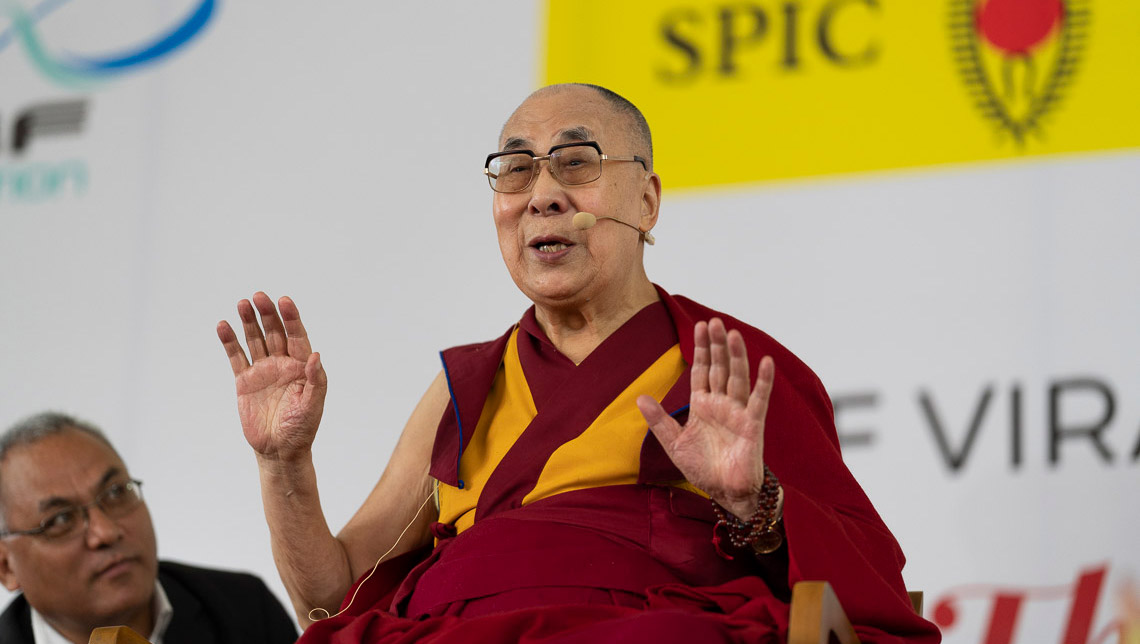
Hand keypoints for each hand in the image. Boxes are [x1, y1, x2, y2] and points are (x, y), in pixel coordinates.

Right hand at [217, 292, 327, 461]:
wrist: (279, 451)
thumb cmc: (302, 429)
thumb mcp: (313, 405)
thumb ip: (316, 379)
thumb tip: (316, 354)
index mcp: (301, 366)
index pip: (297, 336)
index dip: (291, 318)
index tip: (284, 301)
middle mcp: (282, 364)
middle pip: (274, 332)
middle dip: (267, 314)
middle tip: (259, 296)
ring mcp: (263, 371)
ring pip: (255, 340)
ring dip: (248, 322)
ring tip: (242, 304)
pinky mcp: (245, 381)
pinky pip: (236, 357)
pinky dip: (230, 342)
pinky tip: (224, 326)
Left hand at [636, 318, 774, 519]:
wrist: (725, 493)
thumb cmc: (704, 469)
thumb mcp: (674, 444)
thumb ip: (659, 421)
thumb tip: (640, 398)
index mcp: (703, 405)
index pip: (701, 370)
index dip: (700, 349)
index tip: (699, 325)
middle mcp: (722, 404)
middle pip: (719, 368)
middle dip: (716, 345)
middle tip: (713, 321)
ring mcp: (738, 412)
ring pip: (737, 378)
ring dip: (736, 356)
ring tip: (733, 333)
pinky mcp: (752, 425)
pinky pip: (758, 400)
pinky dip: (763, 381)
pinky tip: (766, 362)